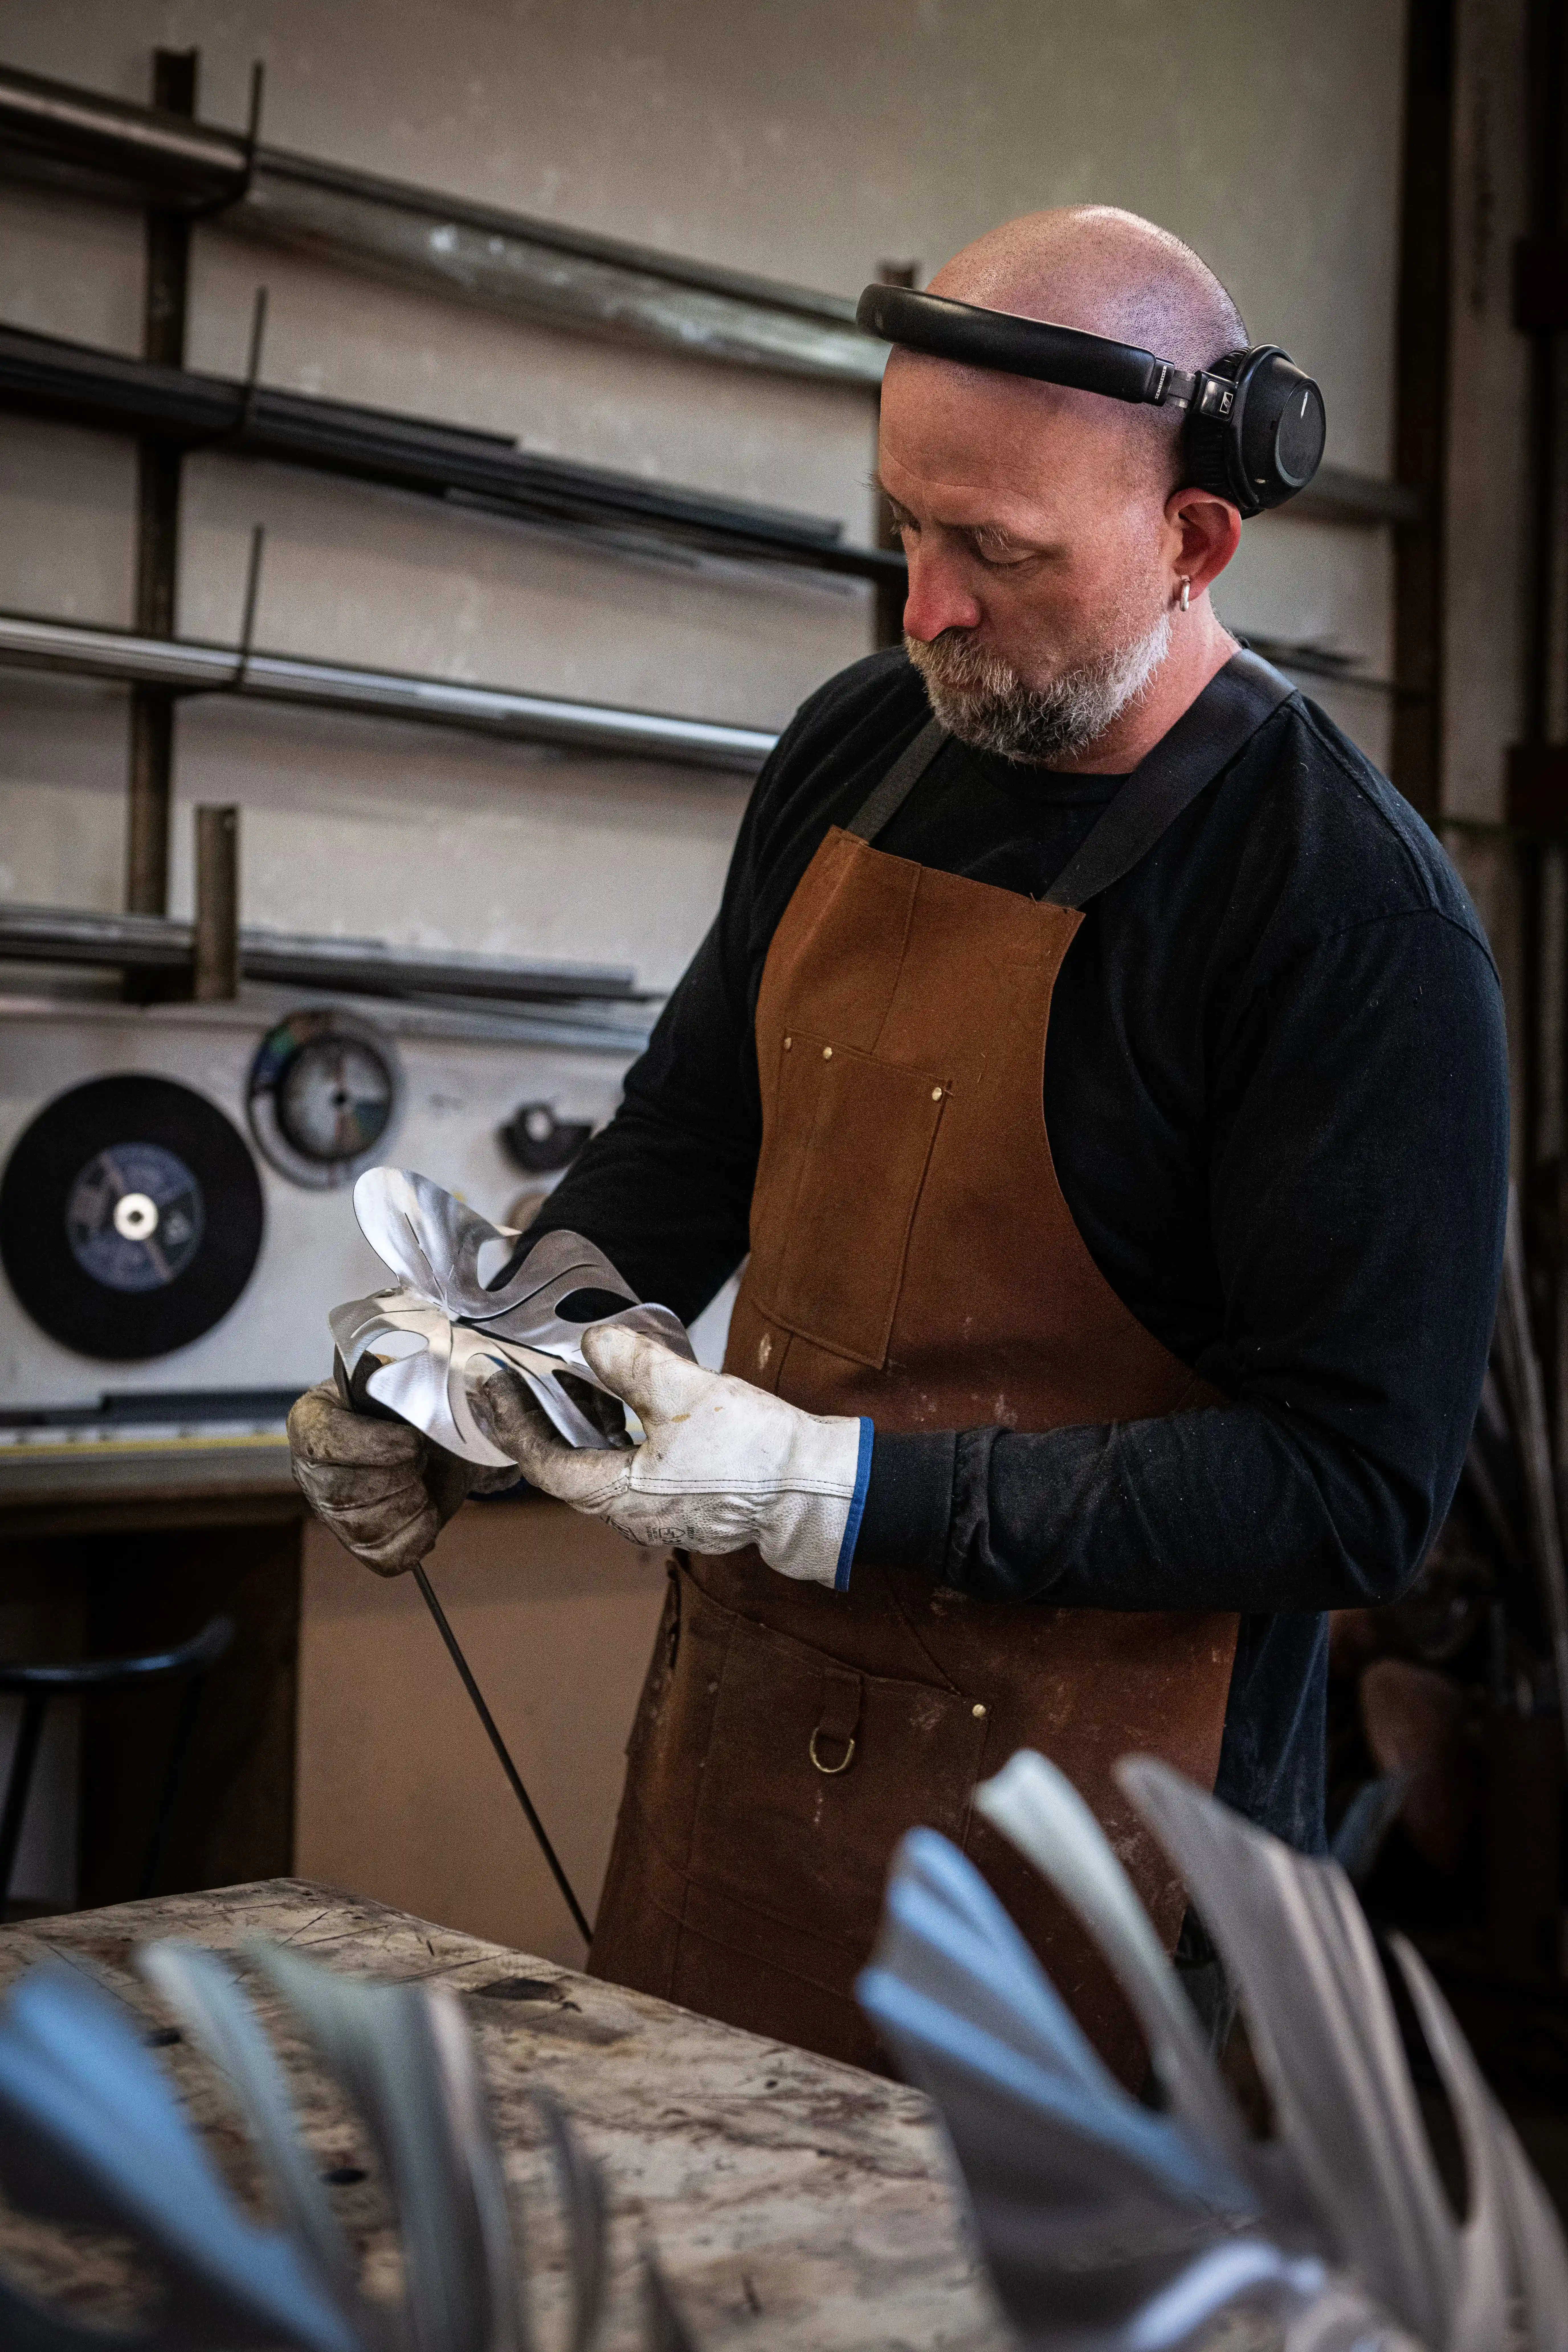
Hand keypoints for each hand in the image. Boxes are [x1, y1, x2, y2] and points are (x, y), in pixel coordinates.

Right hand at [287, 1380, 514, 1575]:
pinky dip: (418, 1537)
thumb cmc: (412, 1407)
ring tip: (423, 1483)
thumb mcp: (410, 1383)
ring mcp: (331, 1513)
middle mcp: (310, 1472)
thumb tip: (454, 1396)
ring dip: (411, 1505)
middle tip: (422, 1459)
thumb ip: (415, 1386)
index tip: (414, 1442)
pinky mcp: (359, 1543)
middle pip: (345, 1493)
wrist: (432, 1439)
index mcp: (313, 1420)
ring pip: (366, 1528)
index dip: (376, 1446)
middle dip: (400, 1477)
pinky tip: (428, 1513)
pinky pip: (384, 1558)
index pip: (328, 1441)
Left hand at [472, 1328, 870, 1588]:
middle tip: (511, 1381)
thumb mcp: (685, 1393)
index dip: (511, 1421)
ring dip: (580, 1424)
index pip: (543, 1463)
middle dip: (537, 1422)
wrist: (816, 1488)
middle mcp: (633, 1514)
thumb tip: (591, 1342)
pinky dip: (616, 1434)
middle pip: (566, 1468)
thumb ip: (631, 1364)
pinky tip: (624, 1400)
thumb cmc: (754, 1450)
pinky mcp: (686, 1500)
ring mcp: (661, 1512)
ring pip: (600, 1466)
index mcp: (621, 1497)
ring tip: (566, 1378)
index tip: (488, 1382)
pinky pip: (632, 1467)